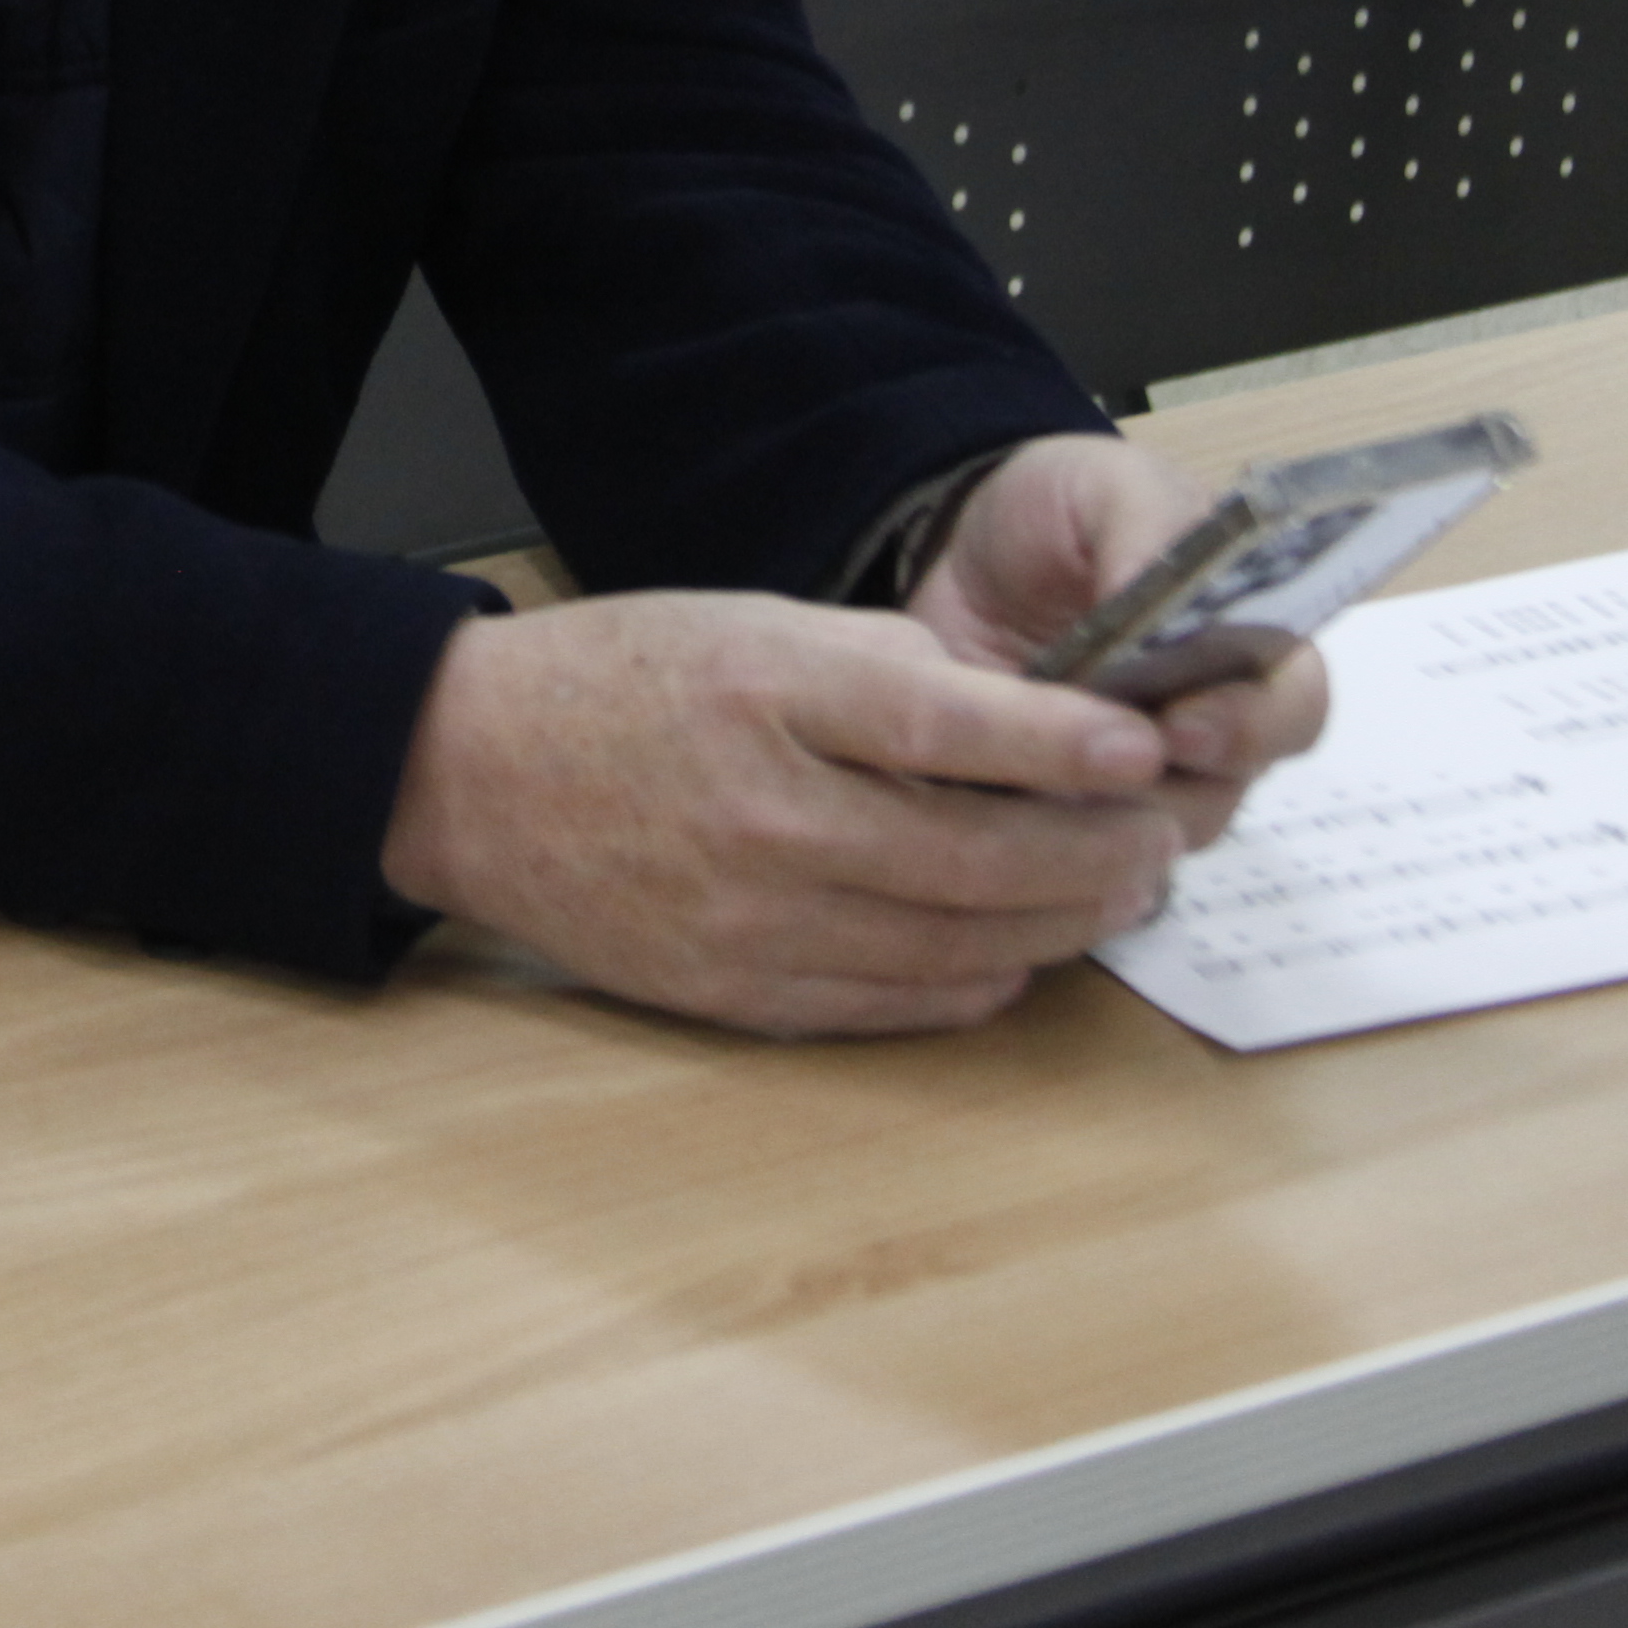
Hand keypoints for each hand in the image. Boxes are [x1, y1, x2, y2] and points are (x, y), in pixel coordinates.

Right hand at [376, 586, 1191, 1037]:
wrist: (469, 776)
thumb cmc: (617, 680)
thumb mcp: (748, 621)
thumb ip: (883, 663)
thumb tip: (1021, 716)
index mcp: (766, 695)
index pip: (942, 726)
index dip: (1058, 746)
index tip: (1144, 746)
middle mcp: (764, 818)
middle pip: (973, 859)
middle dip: (1094, 854)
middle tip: (1158, 836)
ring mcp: (751, 920)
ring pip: (953, 946)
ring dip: (1056, 925)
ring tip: (1114, 893)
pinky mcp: (737, 992)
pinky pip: (894, 1006)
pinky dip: (976, 982)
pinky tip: (1017, 950)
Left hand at [902, 433, 1333, 844]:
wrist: (965, 556)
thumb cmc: (1062, 516)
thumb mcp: (1104, 487)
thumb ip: (1147, 526)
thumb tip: (1162, 590)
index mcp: (1251, 649)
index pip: (1292, 709)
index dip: (1252, 725)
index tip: (1185, 723)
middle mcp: (1211, 736)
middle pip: (1221, 794)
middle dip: (1162, 785)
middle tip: (1099, 763)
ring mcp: (1137, 789)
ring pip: (1138, 842)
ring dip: (1086, 815)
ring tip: (1023, 774)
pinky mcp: (1058, 822)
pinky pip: (1060, 865)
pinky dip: (1025, 842)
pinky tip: (984, 799)